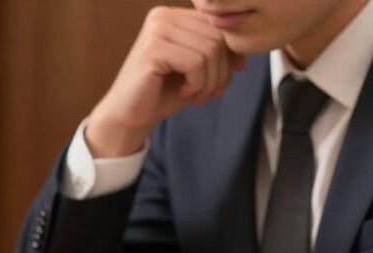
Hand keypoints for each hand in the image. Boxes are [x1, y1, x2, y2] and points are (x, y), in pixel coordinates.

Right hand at [86, 7, 245, 156]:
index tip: (219, 82)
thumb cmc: (162, 93)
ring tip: (196, 94)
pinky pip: (196, 63)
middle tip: (207, 94)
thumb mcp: (197, 70)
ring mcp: (156, 30)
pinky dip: (197, 84)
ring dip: (210, 81)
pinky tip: (184, 92)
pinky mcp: (152, 49)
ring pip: (211, 51)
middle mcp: (163, 16)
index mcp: (173, 15)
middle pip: (218, 38)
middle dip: (221, 72)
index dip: (229, 56)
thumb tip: (244, 54)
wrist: (129, 116)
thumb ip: (218, 54)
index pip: (219, 26)